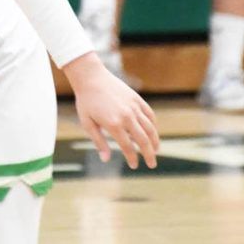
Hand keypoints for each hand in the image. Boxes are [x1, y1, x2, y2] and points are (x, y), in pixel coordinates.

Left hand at [63, 52, 158, 168]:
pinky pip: (150, 115)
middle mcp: (127, 117)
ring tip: (156, 151)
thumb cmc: (86, 102)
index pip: (127, 147)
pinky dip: (153, 125)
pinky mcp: (137, 99)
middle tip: (152, 164)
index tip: (134, 166)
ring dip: (155, 141)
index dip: (132, 158)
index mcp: (114, 124)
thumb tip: (105, 159)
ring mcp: (134, 107)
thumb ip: (98, 142)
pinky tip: (153, 132)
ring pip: (150, 128)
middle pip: (143, 140)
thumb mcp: (87, 123)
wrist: (91, 78)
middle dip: (149, 154)